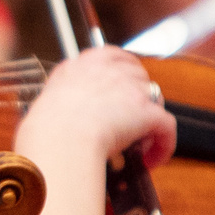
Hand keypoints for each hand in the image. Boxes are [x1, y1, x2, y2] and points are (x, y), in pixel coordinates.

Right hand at [16, 48, 176, 171]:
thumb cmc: (47, 128)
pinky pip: (167, 126)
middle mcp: (111, 70)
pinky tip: (153, 159)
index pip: (115, 56)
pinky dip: (164, 145)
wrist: (59, 139)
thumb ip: (69, 95)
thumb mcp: (53, 98)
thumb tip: (74, 111)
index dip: (125, 72)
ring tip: (139, 143)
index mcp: (85, 63)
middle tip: (130, 123)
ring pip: (155, 98)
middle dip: (139, 99)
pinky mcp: (147, 111)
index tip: (125, 86)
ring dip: (151, 120)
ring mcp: (131, 88)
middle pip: (139, 76)